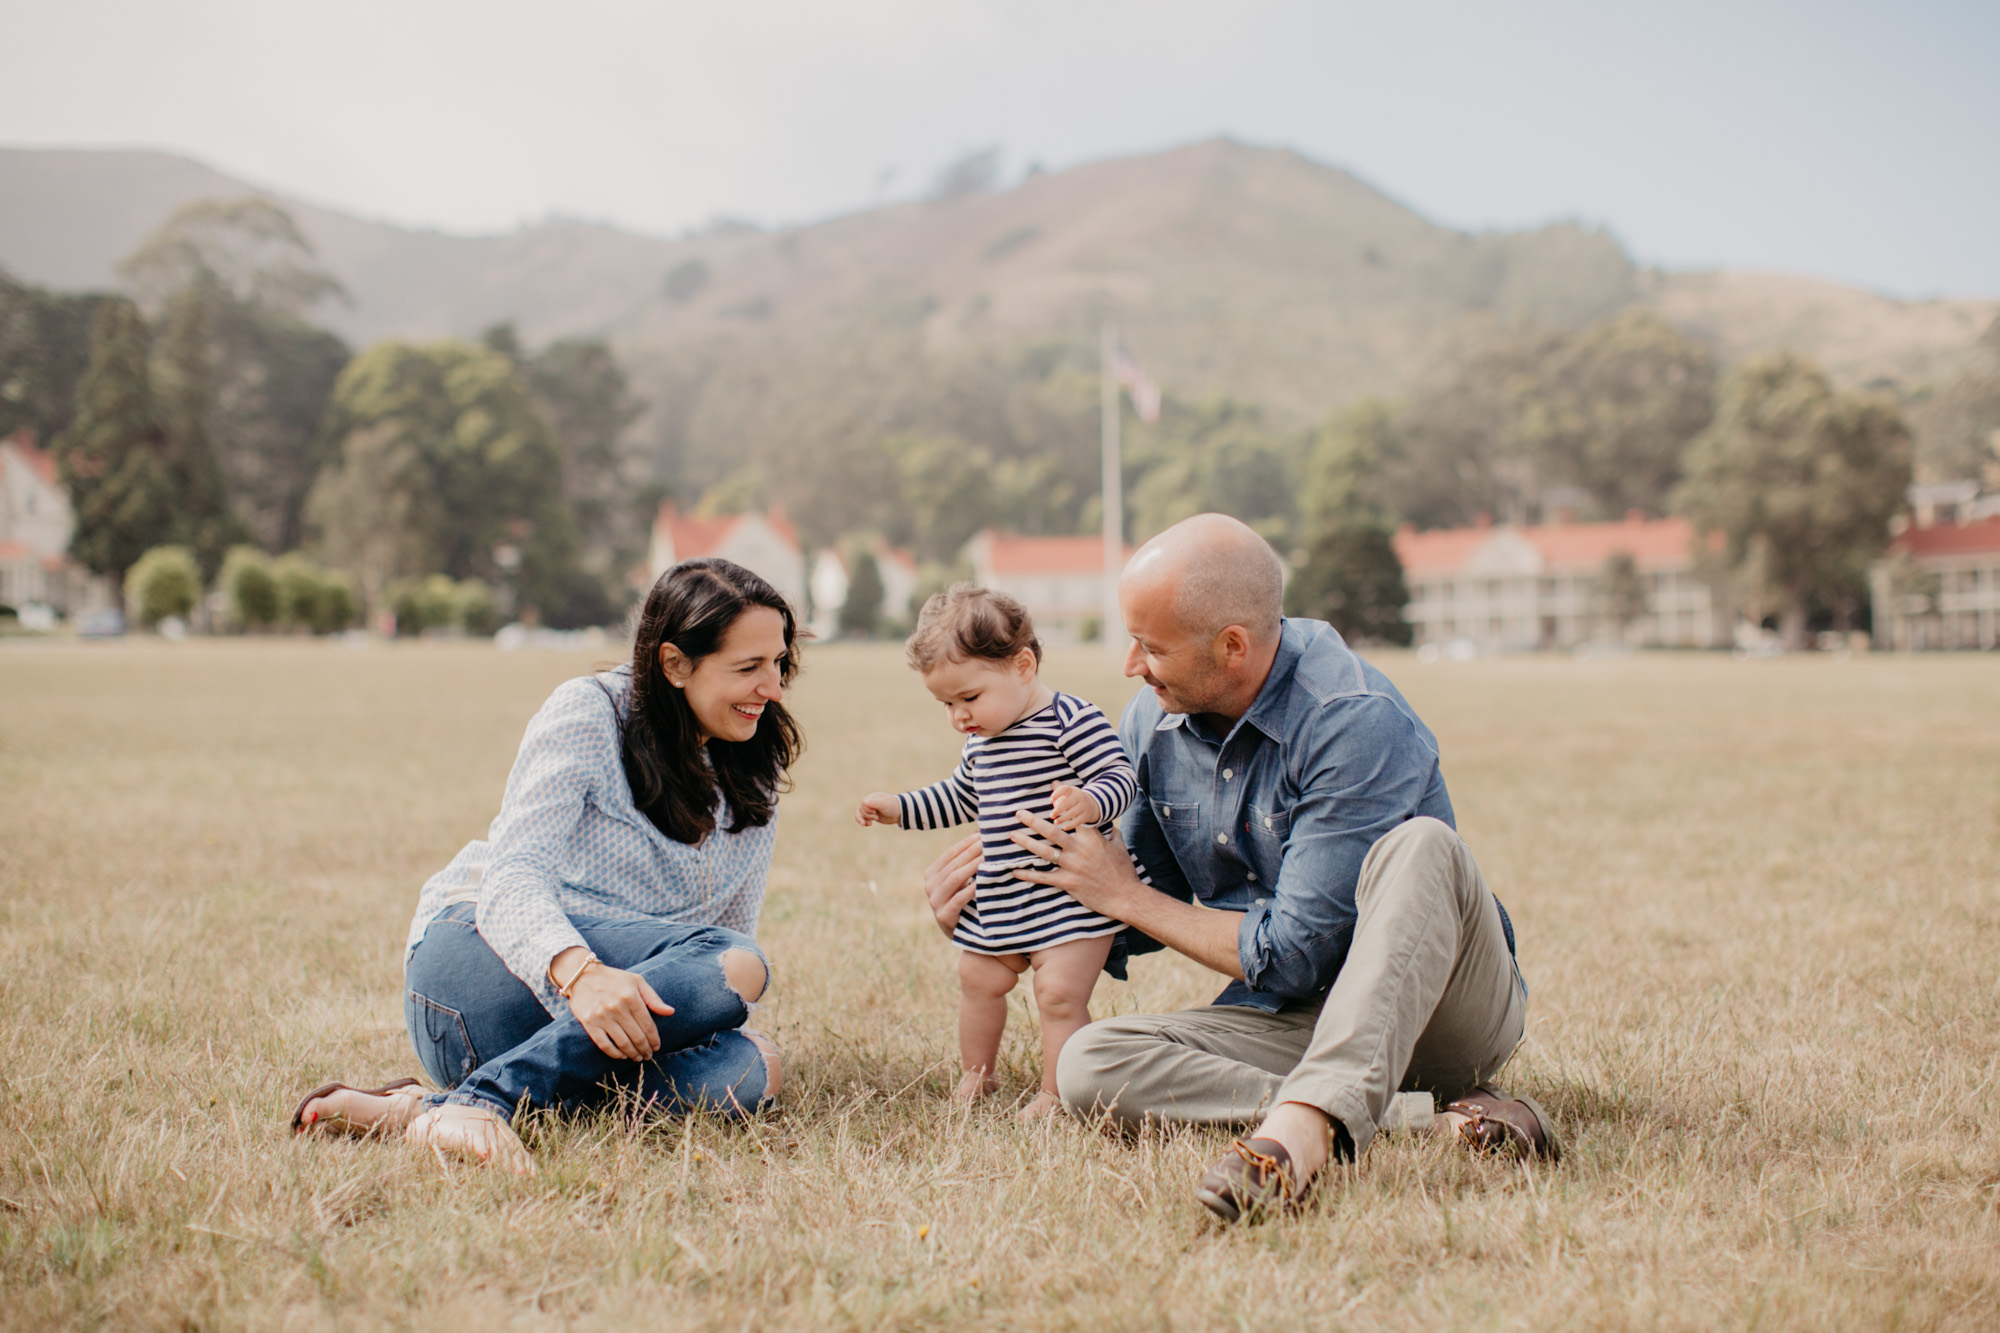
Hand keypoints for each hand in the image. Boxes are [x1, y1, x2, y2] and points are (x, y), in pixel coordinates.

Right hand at [554, 948, 674, 1059]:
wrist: (581, 976)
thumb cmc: (613, 979)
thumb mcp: (637, 981)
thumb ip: (653, 998)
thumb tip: (670, 1012)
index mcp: (631, 997)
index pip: (648, 1025)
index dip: (654, 1039)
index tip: (657, 1046)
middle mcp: (618, 1008)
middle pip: (637, 1036)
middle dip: (645, 1049)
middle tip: (648, 1055)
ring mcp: (602, 1017)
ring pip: (622, 1043)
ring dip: (633, 1054)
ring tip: (638, 1058)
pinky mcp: (590, 1024)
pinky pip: (604, 1044)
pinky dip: (615, 1053)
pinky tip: (622, 1056)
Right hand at [856, 792, 901, 826]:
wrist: (898, 813)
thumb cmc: (892, 806)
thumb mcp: (884, 804)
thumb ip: (874, 803)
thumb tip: (863, 802)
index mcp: (871, 797)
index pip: (863, 804)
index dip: (868, 810)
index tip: (876, 812)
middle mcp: (868, 802)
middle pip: (861, 810)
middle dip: (868, 815)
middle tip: (877, 817)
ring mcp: (869, 809)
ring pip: (859, 814)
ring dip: (863, 820)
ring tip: (870, 824)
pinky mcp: (870, 815)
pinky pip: (861, 818)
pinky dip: (863, 822)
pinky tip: (868, 825)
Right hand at [922, 833, 980, 936]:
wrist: (962, 934)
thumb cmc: (964, 901)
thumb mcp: (961, 880)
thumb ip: (965, 861)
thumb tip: (979, 832)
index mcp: (931, 874)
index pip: (949, 854)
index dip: (966, 843)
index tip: (983, 834)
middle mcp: (930, 886)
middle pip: (953, 864)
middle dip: (972, 851)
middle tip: (989, 842)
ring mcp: (935, 901)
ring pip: (955, 878)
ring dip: (973, 865)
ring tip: (988, 857)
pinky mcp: (944, 916)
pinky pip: (959, 898)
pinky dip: (971, 888)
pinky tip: (982, 880)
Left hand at [1008, 809, 1145, 919]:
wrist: (1125, 896)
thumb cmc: (1124, 871)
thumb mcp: (1120, 848)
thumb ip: (1114, 835)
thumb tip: (1113, 828)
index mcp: (1091, 838)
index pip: (1073, 815)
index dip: (1062, 802)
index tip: (1052, 789)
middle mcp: (1079, 849)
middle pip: (1051, 831)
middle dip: (1033, 821)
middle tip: (1019, 813)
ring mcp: (1072, 866)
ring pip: (1044, 851)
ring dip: (1026, 842)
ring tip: (1012, 835)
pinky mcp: (1067, 883)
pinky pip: (1043, 877)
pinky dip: (1028, 874)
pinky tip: (1015, 870)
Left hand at [1049, 782, 1101, 830]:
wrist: (1090, 804)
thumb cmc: (1071, 800)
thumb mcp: (1066, 796)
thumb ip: (1058, 800)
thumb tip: (1055, 806)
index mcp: (1072, 790)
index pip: (1064, 789)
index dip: (1057, 794)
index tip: (1050, 801)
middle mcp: (1079, 796)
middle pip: (1068, 803)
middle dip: (1058, 810)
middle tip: (1051, 816)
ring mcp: (1084, 806)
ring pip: (1073, 813)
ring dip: (1063, 818)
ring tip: (1055, 822)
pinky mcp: (1086, 815)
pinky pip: (1078, 821)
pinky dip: (1070, 825)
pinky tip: (1064, 828)